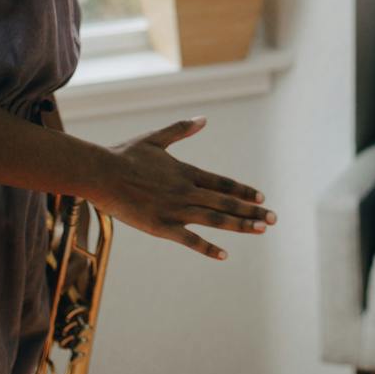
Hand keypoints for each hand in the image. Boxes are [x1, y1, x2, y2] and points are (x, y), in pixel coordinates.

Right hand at [93, 117, 274, 259]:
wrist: (101, 173)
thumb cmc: (125, 155)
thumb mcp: (156, 139)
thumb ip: (181, 130)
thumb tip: (203, 118)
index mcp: (186, 172)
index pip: (223, 183)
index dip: (243, 191)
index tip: (261, 198)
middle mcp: (186, 191)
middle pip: (225, 202)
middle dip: (251, 211)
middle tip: (273, 219)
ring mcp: (175, 209)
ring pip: (215, 219)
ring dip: (240, 225)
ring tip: (260, 230)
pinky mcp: (161, 227)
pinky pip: (189, 239)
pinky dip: (208, 248)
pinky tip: (224, 255)